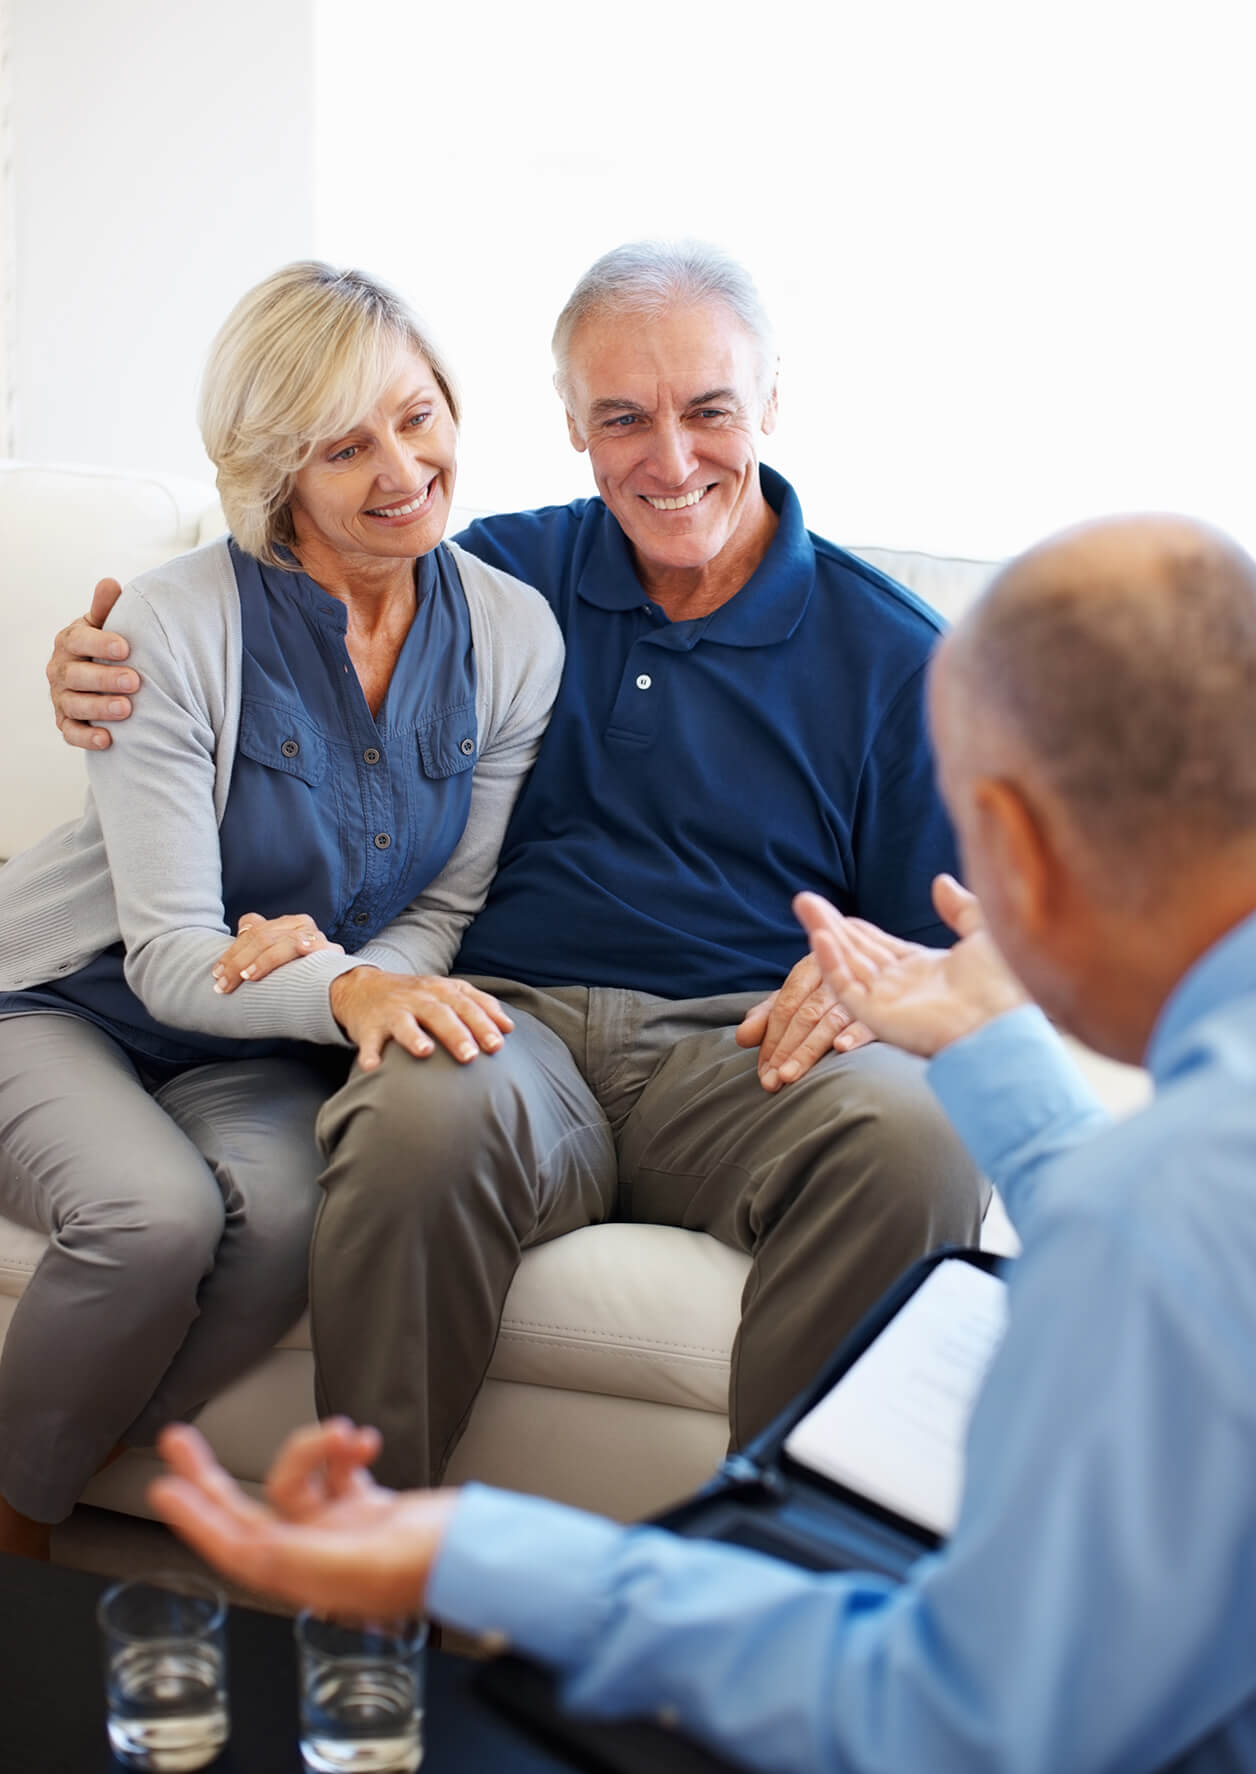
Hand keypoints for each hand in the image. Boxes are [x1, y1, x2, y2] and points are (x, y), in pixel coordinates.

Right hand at [47, 577, 136, 750]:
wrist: (101, 676)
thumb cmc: (107, 646)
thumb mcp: (106, 625)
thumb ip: (106, 607)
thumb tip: (109, 583)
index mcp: (69, 642)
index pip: (78, 640)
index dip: (99, 644)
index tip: (126, 648)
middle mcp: (60, 669)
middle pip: (75, 676)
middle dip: (104, 679)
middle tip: (134, 681)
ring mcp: (61, 697)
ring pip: (74, 705)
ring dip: (99, 708)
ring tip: (127, 709)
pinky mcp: (66, 722)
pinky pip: (71, 733)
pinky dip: (87, 738)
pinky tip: (108, 740)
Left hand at [150, 1422, 457, 1621]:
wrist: (486, 1552)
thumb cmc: (435, 1565)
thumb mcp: (366, 1562)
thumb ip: (308, 1554)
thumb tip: (255, 1546)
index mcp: (309, 1579)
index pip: (238, 1549)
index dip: (196, 1521)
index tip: (164, 1490)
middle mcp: (316, 1556)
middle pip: (246, 1514)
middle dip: (210, 1476)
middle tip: (177, 1440)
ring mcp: (339, 1532)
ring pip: (297, 1479)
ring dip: (315, 1447)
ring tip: (345, 1434)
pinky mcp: (365, 1508)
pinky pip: (336, 1468)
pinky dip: (344, 1449)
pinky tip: (363, 1441)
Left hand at [212, 912, 344, 992]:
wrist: (348, 989)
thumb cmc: (310, 979)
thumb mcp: (283, 963)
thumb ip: (263, 949)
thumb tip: (240, 936)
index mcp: (287, 924)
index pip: (252, 928)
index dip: (232, 949)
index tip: (217, 972)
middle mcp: (299, 924)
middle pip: (258, 935)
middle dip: (235, 961)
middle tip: (220, 985)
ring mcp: (313, 934)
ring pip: (272, 940)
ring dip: (253, 961)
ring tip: (241, 979)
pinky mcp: (325, 948)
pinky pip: (297, 946)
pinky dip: (273, 958)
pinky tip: (256, 972)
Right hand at [329, 970, 514, 1070]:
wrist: (362, 987)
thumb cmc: (414, 995)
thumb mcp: (446, 991)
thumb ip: (478, 1004)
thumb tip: (509, 1027)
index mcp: (440, 990)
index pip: (466, 1004)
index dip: (483, 1023)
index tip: (499, 1044)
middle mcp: (417, 998)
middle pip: (440, 1013)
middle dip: (457, 1033)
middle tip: (471, 1055)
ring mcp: (392, 1011)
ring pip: (405, 1023)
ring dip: (414, 1037)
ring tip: (425, 1052)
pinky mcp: (368, 1026)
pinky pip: (368, 1040)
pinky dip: (369, 1053)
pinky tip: (373, 1067)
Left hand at [735, 952, 873, 1091]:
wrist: (885, 970)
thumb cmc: (829, 992)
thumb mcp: (797, 997)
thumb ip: (767, 1016)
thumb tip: (742, 1038)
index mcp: (811, 967)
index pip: (785, 1006)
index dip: (771, 1039)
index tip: (763, 1071)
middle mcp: (836, 975)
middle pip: (806, 1014)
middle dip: (785, 1049)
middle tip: (772, 1081)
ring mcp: (862, 990)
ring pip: (831, 1021)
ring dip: (809, 1050)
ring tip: (789, 1076)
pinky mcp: (885, 1006)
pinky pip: (869, 1020)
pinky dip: (855, 1034)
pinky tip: (840, 1049)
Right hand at [793, 874, 1029, 1058]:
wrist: (1008, 1022)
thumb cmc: (1007, 986)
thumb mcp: (984, 933)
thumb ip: (960, 908)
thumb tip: (940, 881)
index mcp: (923, 970)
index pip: (877, 945)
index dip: (854, 927)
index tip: (831, 909)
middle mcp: (901, 986)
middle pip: (855, 951)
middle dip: (829, 924)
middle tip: (804, 900)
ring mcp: (888, 1002)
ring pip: (846, 964)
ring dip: (824, 935)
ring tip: (804, 906)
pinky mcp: (879, 1018)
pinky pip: (847, 989)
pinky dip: (832, 964)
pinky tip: (819, 937)